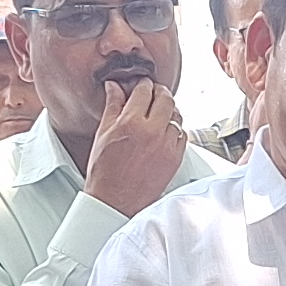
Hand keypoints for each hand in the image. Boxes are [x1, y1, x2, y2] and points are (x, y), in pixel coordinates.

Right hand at [83, 80, 189, 216]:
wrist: (115, 202)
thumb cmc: (105, 172)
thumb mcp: (103, 133)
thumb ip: (112, 106)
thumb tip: (114, 86)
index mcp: (131, 123)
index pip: (144, 90)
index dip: (142, 84)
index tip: (139, 85)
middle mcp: (152, 132)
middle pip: (166, 98)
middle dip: (158, 92)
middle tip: (152, 93)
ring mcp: (167, 145)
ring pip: (177, 115)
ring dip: (169, 109)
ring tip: (159, 112)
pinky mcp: (175, 158)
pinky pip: (182, 134)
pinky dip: (175, 128)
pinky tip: (165, 131)